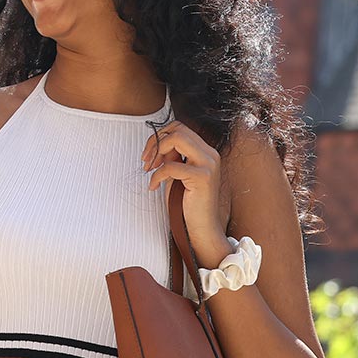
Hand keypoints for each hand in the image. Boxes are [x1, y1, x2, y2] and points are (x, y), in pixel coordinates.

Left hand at [141, 119, 234, 267]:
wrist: (201, 228)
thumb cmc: (187, 204)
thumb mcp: (177, 175)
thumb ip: (172, 157)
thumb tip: (158, 143)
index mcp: (206, 152)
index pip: (181, 128)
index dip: (160, 137)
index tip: (149, 155)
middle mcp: (210, 154)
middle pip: (178, 130)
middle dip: (156, 142)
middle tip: (146, 162)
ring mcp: (208, 164)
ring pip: (177, 139)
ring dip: (157, 152)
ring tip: (149, 170)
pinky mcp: (202, 177)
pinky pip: (171, 166)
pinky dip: (157, 175)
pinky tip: (153, 187)